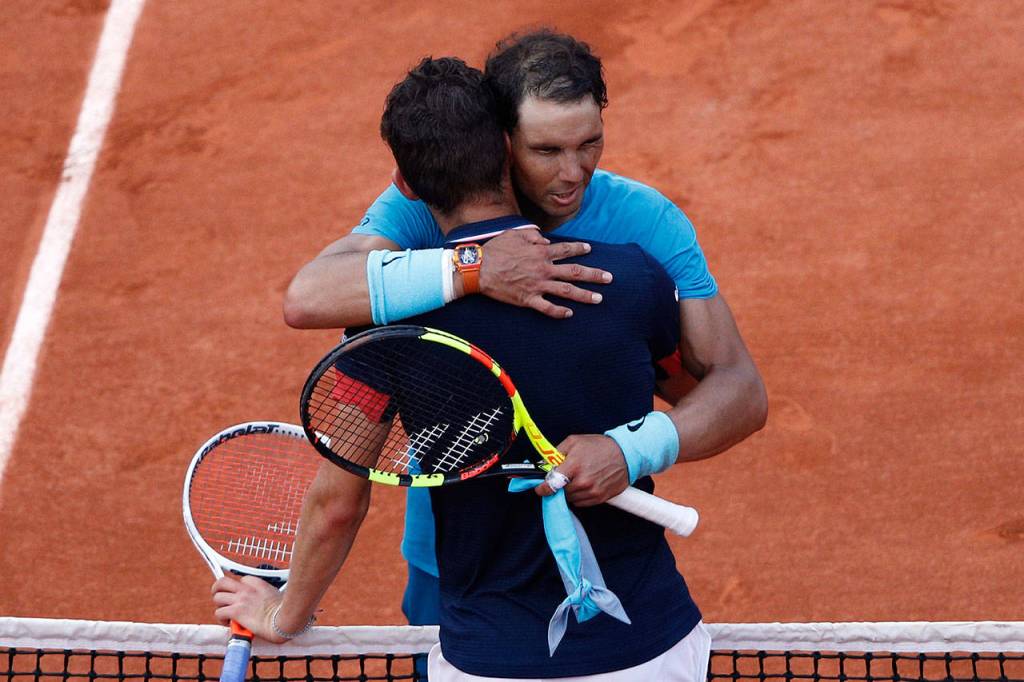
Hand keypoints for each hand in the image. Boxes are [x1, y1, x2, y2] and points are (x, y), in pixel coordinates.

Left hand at [211, 575, 284, 642]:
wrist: (284, 621)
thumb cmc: (284, 613)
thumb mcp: (278, 596)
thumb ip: (268, 596)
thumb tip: (268, 604)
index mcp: (258, 584)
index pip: (242, 579)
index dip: (238, 589)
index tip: (240, 596)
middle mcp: (247, 589)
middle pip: (222, 582)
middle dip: (217, 590)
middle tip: (221, 598)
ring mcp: (240, 599)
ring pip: (217, 597)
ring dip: (220, 606)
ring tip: (227, 614)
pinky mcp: (236, 611)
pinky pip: (219, 612)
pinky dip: (221, 619)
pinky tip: (230, 623)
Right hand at [478, 228, 611, 318]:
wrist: (479, 268)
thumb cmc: (496, 249)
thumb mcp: (515, 234)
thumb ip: (534, 237)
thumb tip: (547, 241)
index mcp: (541, 253)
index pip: (566, 250)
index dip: (579, 249)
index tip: (589, 249)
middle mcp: (543, 269)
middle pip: (574, 272)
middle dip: (594, 275)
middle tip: (609, 278)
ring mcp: (537, 286)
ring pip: (567, 291)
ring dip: (585, 295)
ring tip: (599, 299)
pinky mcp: (528, 299)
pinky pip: (547, 308)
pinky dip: (559, 312)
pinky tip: (570, 315)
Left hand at [534, 434, 628, 505]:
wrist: (625, 454)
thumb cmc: (598, 446)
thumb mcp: (574, 442)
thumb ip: (556, 453)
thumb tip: (543, 465)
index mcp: (573, 465)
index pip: (551, 484)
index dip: (542, 488)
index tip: (540, 489)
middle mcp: (582, 482)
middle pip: (560, 493)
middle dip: (558, 487)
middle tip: (562, 478)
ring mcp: (592, 491)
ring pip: (570, 499)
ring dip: (569, 492)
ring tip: (575, 480)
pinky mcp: (600, 498)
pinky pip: (581, 503)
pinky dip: (579, 496)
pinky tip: (584, 485)